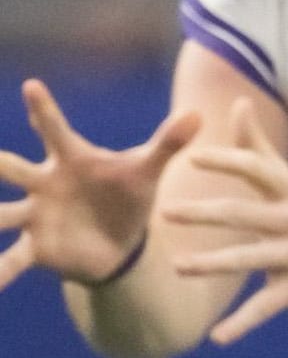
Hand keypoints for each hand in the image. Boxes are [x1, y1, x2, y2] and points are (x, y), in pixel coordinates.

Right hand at [0, 79, 200, 291]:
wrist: (121, 242)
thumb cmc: (126, 195)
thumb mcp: (147, 171)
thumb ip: (168, 143)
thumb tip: (197, 113)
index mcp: (71, 160)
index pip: (56, 131)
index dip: (44, 110)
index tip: (32, 85)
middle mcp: (44, 184)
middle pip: (14, 169)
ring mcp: (35, 216)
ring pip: (2, 213)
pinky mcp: (36, 247)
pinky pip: (12, 259)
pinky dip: (1, 272)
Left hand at [163, 98, 287, 343]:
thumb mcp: (287, 180)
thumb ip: (258, 145)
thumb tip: (237, 102)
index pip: (256, 171)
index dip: (226, 162)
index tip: (192, 157)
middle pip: (245, 214)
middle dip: (206, 214)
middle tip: (167, 212)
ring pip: (250, 259)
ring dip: (214, 263)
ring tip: (179, 267)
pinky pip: (266, 306)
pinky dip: (243, 324)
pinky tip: (217, 338)